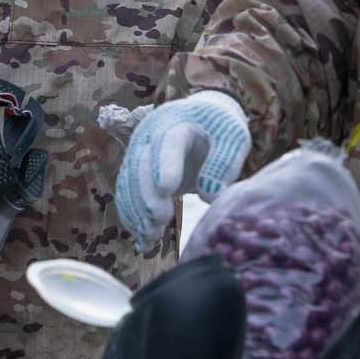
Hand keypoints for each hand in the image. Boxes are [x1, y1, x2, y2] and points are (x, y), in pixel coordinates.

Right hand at [113, 91, 250, 245]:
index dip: (165, 166)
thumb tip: (211, 196)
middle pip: (141, 165)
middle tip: (160, 219)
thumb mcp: (232, 138)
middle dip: (148, 195)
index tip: (167, 190)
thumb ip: (224, 163)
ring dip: (137, 210)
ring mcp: (138, 153)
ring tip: (150, 236)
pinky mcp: (134, 171)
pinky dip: (132, 216)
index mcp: (177, 122)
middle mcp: (150, 135)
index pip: (168, 142)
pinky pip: (127, 194)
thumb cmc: (219, 130)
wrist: (199, 120)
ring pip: (129, 182)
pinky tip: (142, 238)